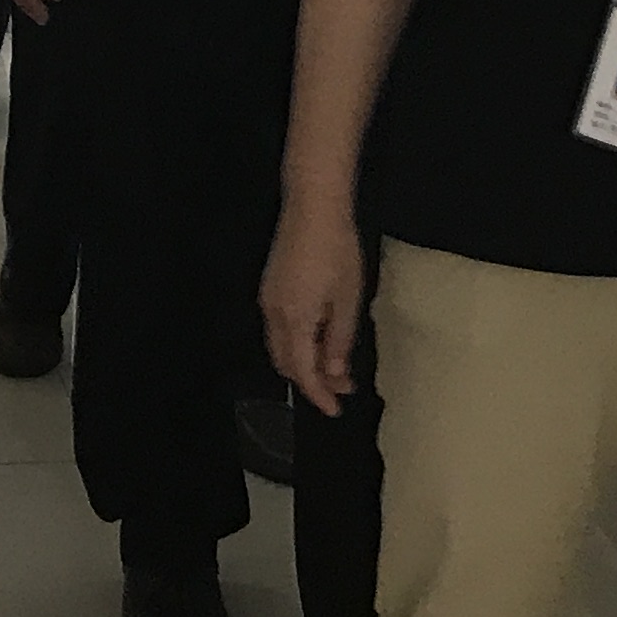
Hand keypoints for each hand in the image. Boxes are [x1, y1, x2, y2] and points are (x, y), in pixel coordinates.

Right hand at [260, 207, 366, 414]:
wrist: (313, 206)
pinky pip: (279, 329)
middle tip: (342, 388)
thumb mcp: (348, 298)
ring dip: (305, 361)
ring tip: (336, 364)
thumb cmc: (337, 250)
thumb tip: (335, 374)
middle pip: (286, 363)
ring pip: (281, 347)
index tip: (335, 410)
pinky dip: (297, 343)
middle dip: (312, 380)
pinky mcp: (270, 288)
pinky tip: (320, 338)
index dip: (318, 394)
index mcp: (294, 319)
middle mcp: (273, 314)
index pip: (302, 371)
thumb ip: (339, 339)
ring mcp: (268, 299)